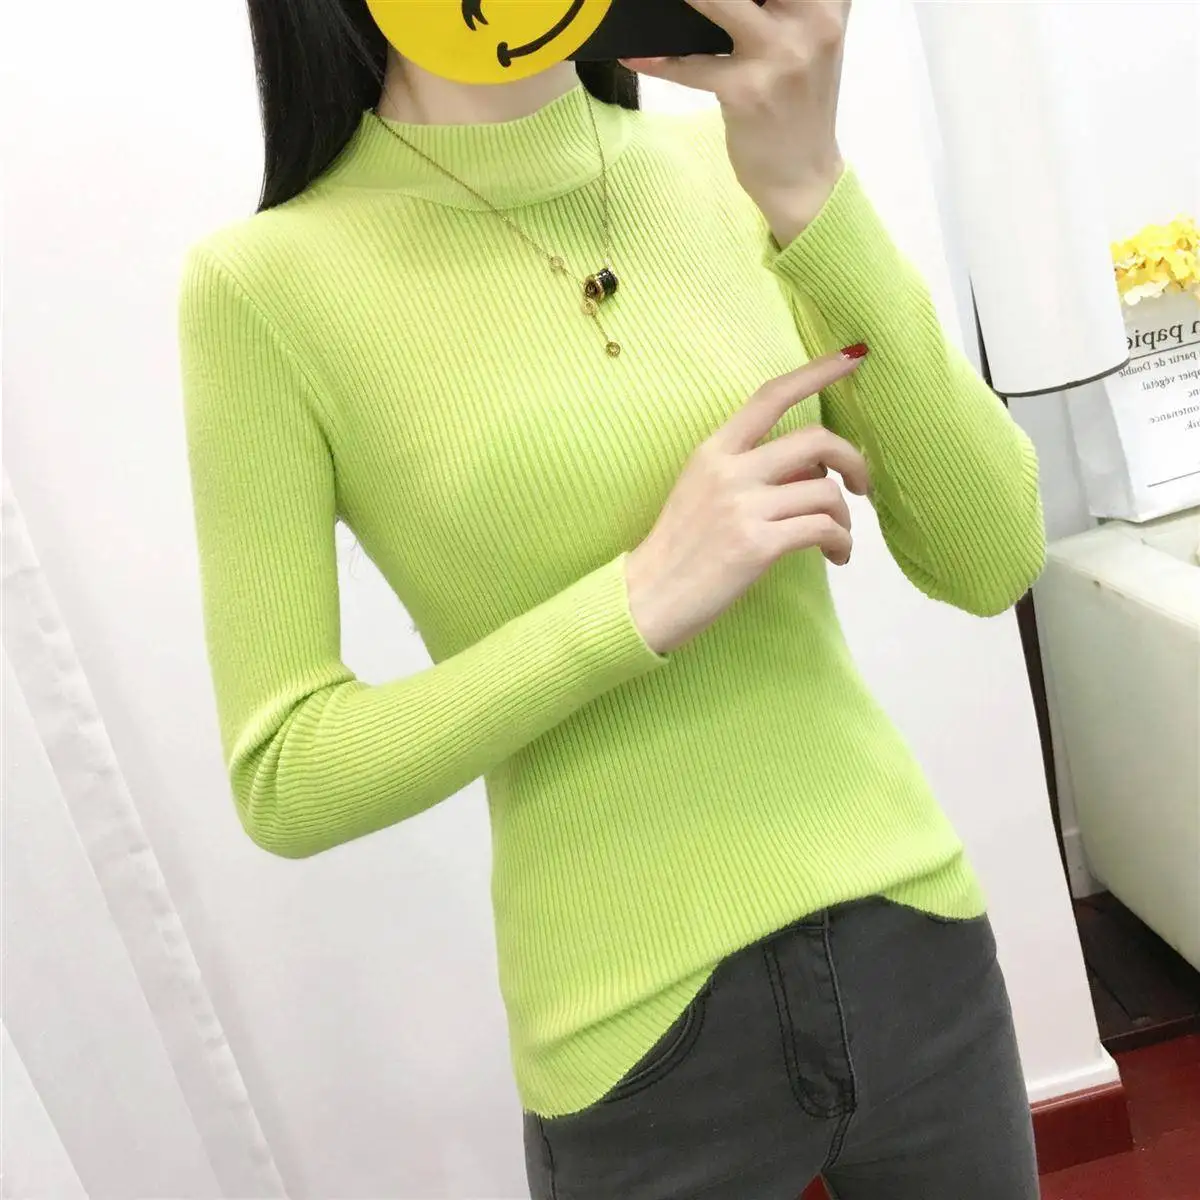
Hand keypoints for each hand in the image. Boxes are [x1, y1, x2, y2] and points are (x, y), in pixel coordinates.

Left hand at [621, 0, 850, 245]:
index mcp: (830, 3)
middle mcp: (812, 23)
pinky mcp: (748, 93)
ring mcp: (781, 58)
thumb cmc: (798, 105)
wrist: (804, 176)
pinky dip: (659, 63)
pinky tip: (636, 56)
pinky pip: (693, 68)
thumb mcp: (810, 41)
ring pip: (722, 3)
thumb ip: (788, 3)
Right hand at [625, 348, 870, 654]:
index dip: (817, 372)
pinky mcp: (757, 546)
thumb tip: (810, 468)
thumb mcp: (702, 493)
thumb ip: (750, 471)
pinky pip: (823, 529)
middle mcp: (729, 471)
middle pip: (815, 440)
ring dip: (846, 518)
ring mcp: (742, 507)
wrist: (646, 600)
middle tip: (863, 486)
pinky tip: (836, 556)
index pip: (771, 396)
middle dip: (853, 460)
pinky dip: (841, 543)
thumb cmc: (678, 551)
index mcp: (713, 452)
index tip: (854, 358)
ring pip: (827, 491)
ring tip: (839, 539)